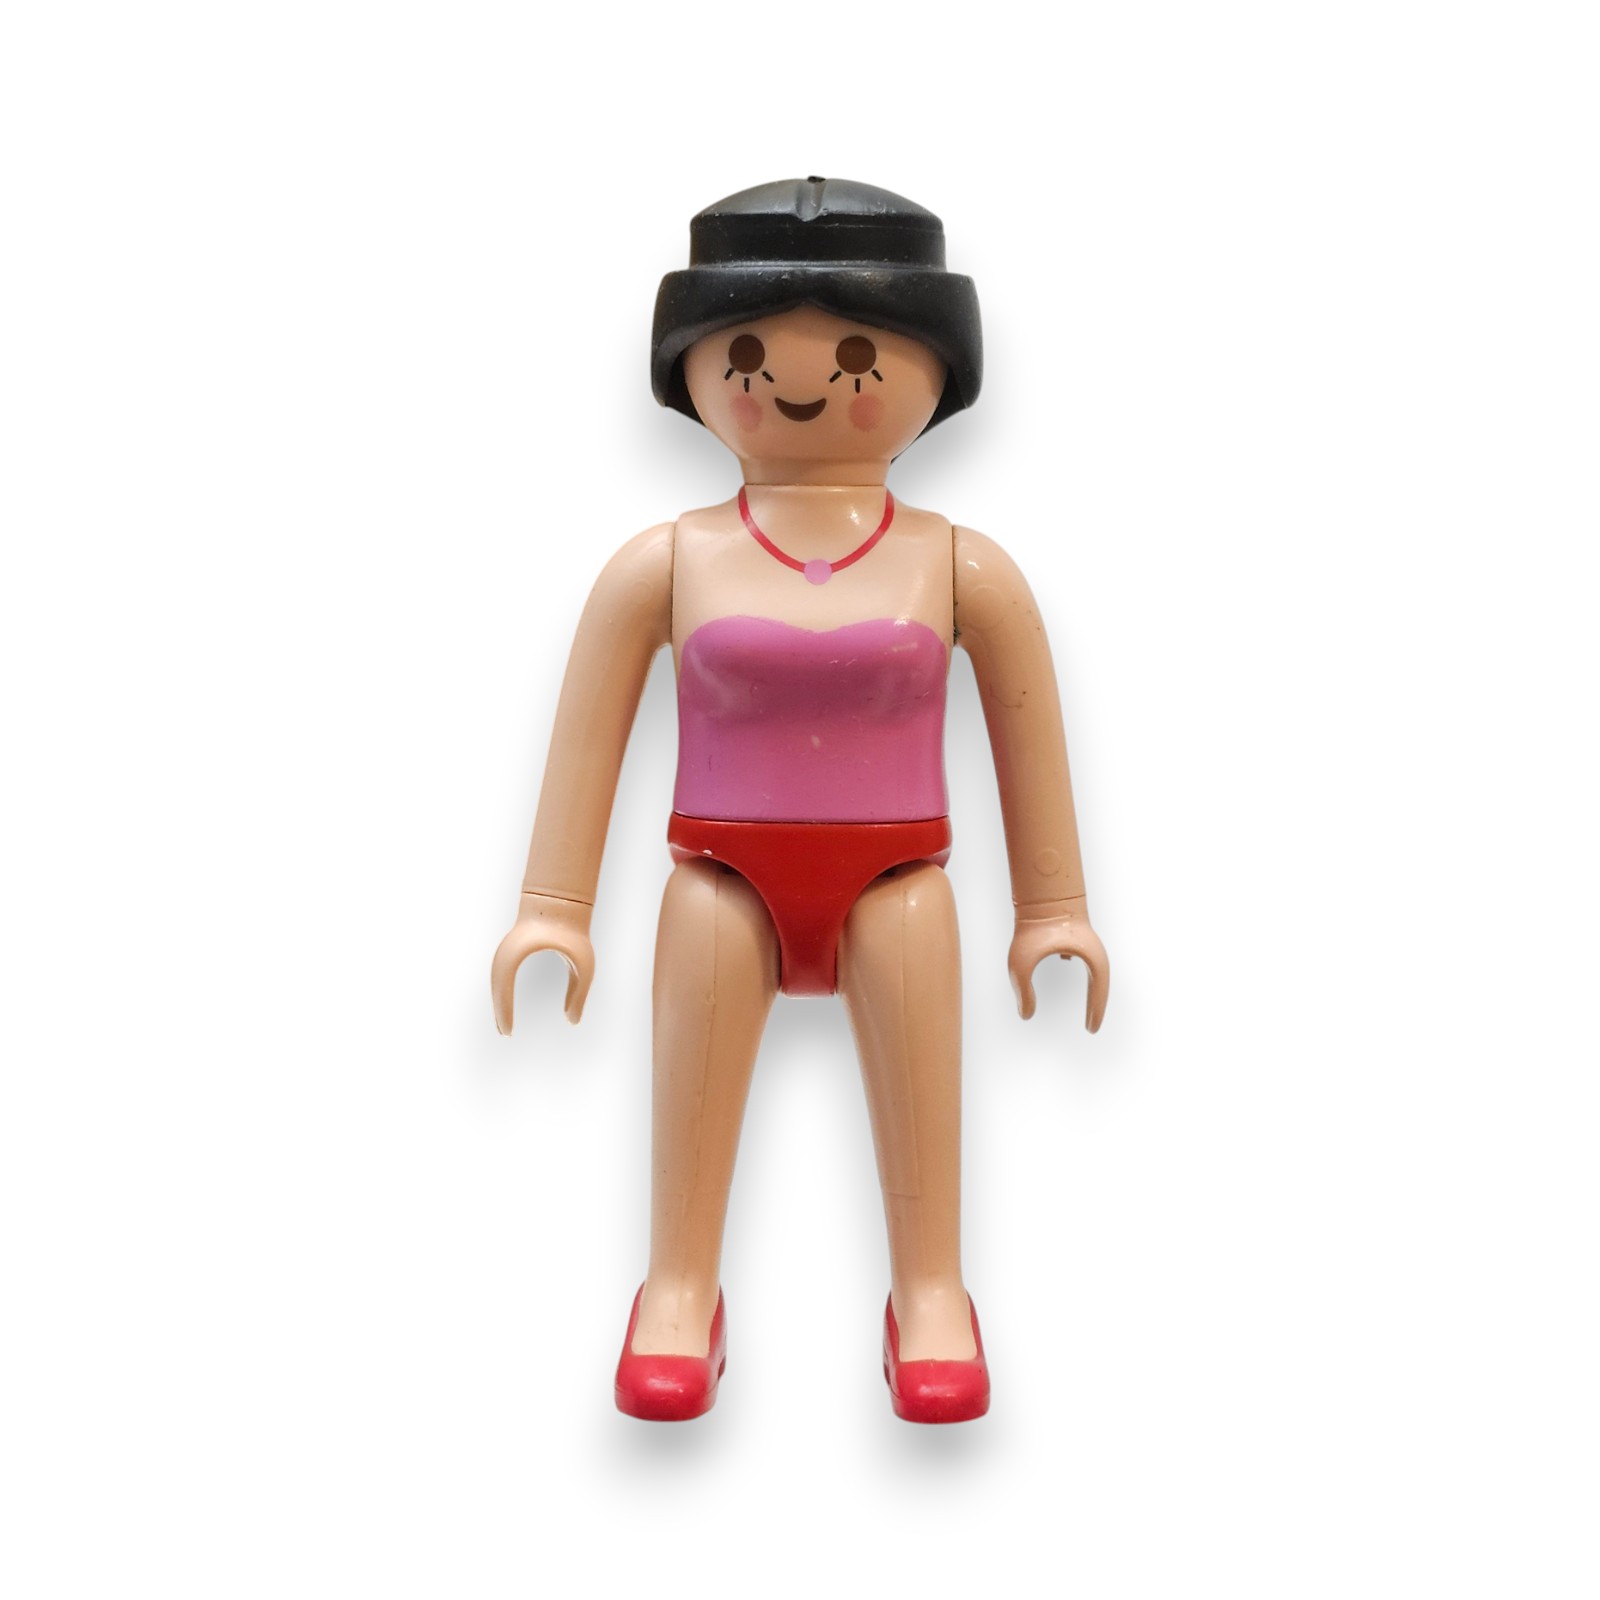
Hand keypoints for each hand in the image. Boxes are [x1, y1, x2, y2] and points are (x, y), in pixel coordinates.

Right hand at [491, 891, 595, 1032]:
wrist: (559, 901)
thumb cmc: (573, 931)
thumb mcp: (583, 963)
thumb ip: (579, 993)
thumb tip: (573, 1021)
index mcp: (519, 951)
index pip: (504, 988)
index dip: (503, 1011)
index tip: (508, 1032)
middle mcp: (506, 951)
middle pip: (496, 987)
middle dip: (499, 1011)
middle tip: (505, 1034)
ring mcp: (505, 950)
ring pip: (496, 982)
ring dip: (499, 1003)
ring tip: (504, 1027)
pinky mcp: (510, 951)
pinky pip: (501, 977)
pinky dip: (502, 994)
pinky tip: (506, 1008)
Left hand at [1007, 896, 1109, 1032]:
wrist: (1039, 891)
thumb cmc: (1031, 927)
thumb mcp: (1021, 964)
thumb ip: (1023, 991)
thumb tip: (1025, 1015)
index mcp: (1090, 959)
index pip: (1099, 992)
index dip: (1095, 1013)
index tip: (1091, 1030)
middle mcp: (1092, 950)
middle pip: (1100, 983)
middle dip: (1096, 1004)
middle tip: (1091, 1026)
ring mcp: (1084, 938)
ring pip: (1091, 966)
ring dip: (1089, 984)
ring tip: (1085, 1003)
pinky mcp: (1073, 929)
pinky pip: (1078, 950)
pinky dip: (1072, 959)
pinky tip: (1063, 959)